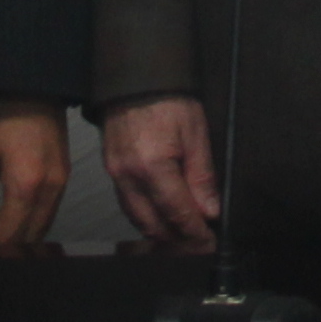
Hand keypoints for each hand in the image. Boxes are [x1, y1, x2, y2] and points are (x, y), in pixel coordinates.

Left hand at [0, 100, 70, 252]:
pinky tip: (23, 225)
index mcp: (26, 185)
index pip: (12, 233)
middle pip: (32, 234)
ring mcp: (62, 182)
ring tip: (5, 245)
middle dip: (12, 248)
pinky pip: (52, 210)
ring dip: (27, 238)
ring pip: (45, 225)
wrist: (32, 87)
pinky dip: (38, 223)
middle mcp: (50, 189)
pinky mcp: (66, 174)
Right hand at [102, 91, 218, 250]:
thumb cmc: (168, 99)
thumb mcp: (196, 134)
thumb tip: (209, 211)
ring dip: (160, 232)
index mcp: (152, 166)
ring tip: (183, 235)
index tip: (209, 243)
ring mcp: (115, 174)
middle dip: (178, 240)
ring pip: (137, 219)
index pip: (177, 213)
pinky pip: (127, 204)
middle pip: (153, 225)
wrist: (135, 77)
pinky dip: (145, 216)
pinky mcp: (110, 170)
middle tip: (199, 244)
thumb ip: (202, 177)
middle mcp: (128, 176)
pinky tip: (161, 217)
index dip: (195, 233)